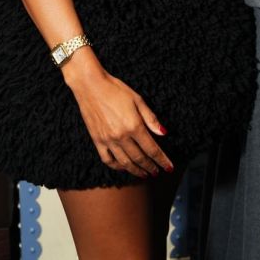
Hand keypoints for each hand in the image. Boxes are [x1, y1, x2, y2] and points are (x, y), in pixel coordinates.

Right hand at [62, 53, 172, 177]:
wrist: (90, 85)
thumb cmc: (115, 89)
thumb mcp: (138, 100)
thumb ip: (151, 118)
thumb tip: (163, 133)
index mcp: (134, 125)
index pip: (152, 149)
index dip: (162, 160)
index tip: (169, 167)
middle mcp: (121, 136)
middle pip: (140, 158)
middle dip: (151, 167)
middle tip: (158, 172)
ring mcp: (108, 140)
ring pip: (125, 162)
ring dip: (136, 170)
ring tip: (144, 174)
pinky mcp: (97, 140)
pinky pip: (108, 160)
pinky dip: (117, 166)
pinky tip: (123, 167)